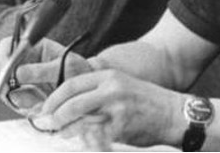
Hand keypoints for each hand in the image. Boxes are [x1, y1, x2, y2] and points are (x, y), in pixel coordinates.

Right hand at [0, 37, 90, 115]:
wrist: (86, 87)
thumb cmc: (78, 71)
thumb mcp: (65, 66)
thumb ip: (41, 70)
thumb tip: (18, 73)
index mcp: (32, 47)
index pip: (7, 44)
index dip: (3, 54)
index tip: (8, 66)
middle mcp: (22, 60)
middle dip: (0, 75)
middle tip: (13, 84)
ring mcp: (20, 77)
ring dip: (8, 91)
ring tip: (31, 96)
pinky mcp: (22, 94)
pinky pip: (10, 99)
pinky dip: (18, 103)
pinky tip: (34, 104)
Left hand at [36, 69, 184, 147]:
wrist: (174, 114)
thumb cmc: (147, 101)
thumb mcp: (121, 85)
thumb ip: (98, 91)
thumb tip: (70, 106)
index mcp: (109, 77)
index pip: (72, 85)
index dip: (55, 98)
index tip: (46, 108)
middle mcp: (111, 90)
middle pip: (73, 103)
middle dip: (56, 116)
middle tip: (48, 124)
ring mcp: (116, 110)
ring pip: (81, 123)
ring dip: (67, 132)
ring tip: (62, 134)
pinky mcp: (121, 129)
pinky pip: (96, 138)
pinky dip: (86, 142)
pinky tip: (83, 143)